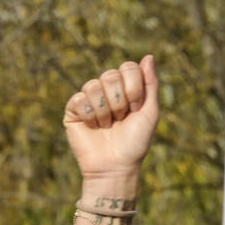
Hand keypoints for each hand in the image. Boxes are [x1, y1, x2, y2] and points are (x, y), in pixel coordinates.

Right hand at [63, 56, 158, 184]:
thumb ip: (150, 85)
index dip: (134, 89)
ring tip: (107, 127)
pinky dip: (89, 115)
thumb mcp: (150, 114)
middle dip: (120, 101)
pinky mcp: (73, 110)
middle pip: (110, 75)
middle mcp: (107, 92)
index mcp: (126, 90)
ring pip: (94, 86)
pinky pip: (79, 98)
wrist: (116, 167)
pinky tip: (92, 127)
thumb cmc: (135, 144)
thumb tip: (149, 56)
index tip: (136, 109)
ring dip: (105, 111)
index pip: (128, 68)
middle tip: (121, 120)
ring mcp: (90, 100)